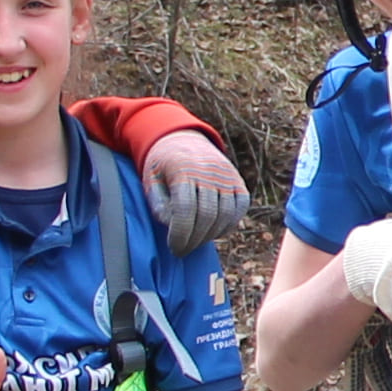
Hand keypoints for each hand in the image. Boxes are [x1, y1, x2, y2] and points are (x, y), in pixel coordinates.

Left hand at [141, 131, 258, 257]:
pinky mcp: (237, 179)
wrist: (182, 139)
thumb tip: (173, 227)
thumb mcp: (151, 180)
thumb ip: (158, 204)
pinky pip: (240, 206)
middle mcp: (208, 169)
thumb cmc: (162, 166)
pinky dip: (229, 224)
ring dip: (211, 235)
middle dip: (194, 239)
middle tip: (183, 250)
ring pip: (225, 214)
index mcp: (182, 168)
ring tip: (195, 242)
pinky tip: (214, 231)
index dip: (181, 234)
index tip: (174, 248)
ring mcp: (226, 174)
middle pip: (207, 214)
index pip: (185, 208)